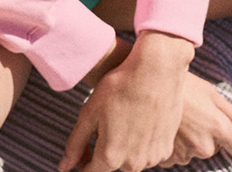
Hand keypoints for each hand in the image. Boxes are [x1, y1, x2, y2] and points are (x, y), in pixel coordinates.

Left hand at [59, 42, 231, 171]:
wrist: (158, 69)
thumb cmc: (121, 86)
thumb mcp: (90, 112)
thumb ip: (75, 144)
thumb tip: (64, 167)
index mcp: (110, 156)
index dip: (83, 162)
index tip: (83, 151)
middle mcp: (132, 164)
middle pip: (112, 163)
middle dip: (105, 149)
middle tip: (106, 122)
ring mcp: (151, 158)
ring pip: (130, 158)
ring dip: (125, 146)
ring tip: (125, 117)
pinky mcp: (166, 149)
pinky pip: (148, 152)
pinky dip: (142, 142)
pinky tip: (140, 119)